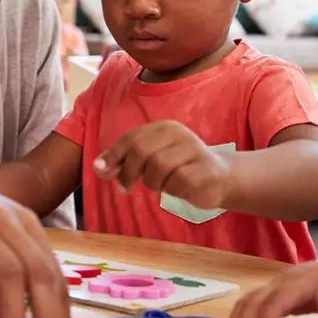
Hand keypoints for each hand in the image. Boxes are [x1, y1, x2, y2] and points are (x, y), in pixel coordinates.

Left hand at [93, 120, 228, 208]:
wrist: (219, 178)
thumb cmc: (178, 168)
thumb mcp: (149, 160)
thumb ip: (123, 161)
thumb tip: (97, 167)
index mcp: (164, 128)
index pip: (130, 139)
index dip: (113, 157)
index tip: (104, 173)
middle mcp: (180, 134)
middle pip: (141, 151)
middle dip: (128, 172)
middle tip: (125, 188)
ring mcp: (195, 150)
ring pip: (158, 168)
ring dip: (153, 183)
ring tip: (161, 185)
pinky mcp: (206, 170)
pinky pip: (177, 182)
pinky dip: (172, 190)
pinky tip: (179, 189)